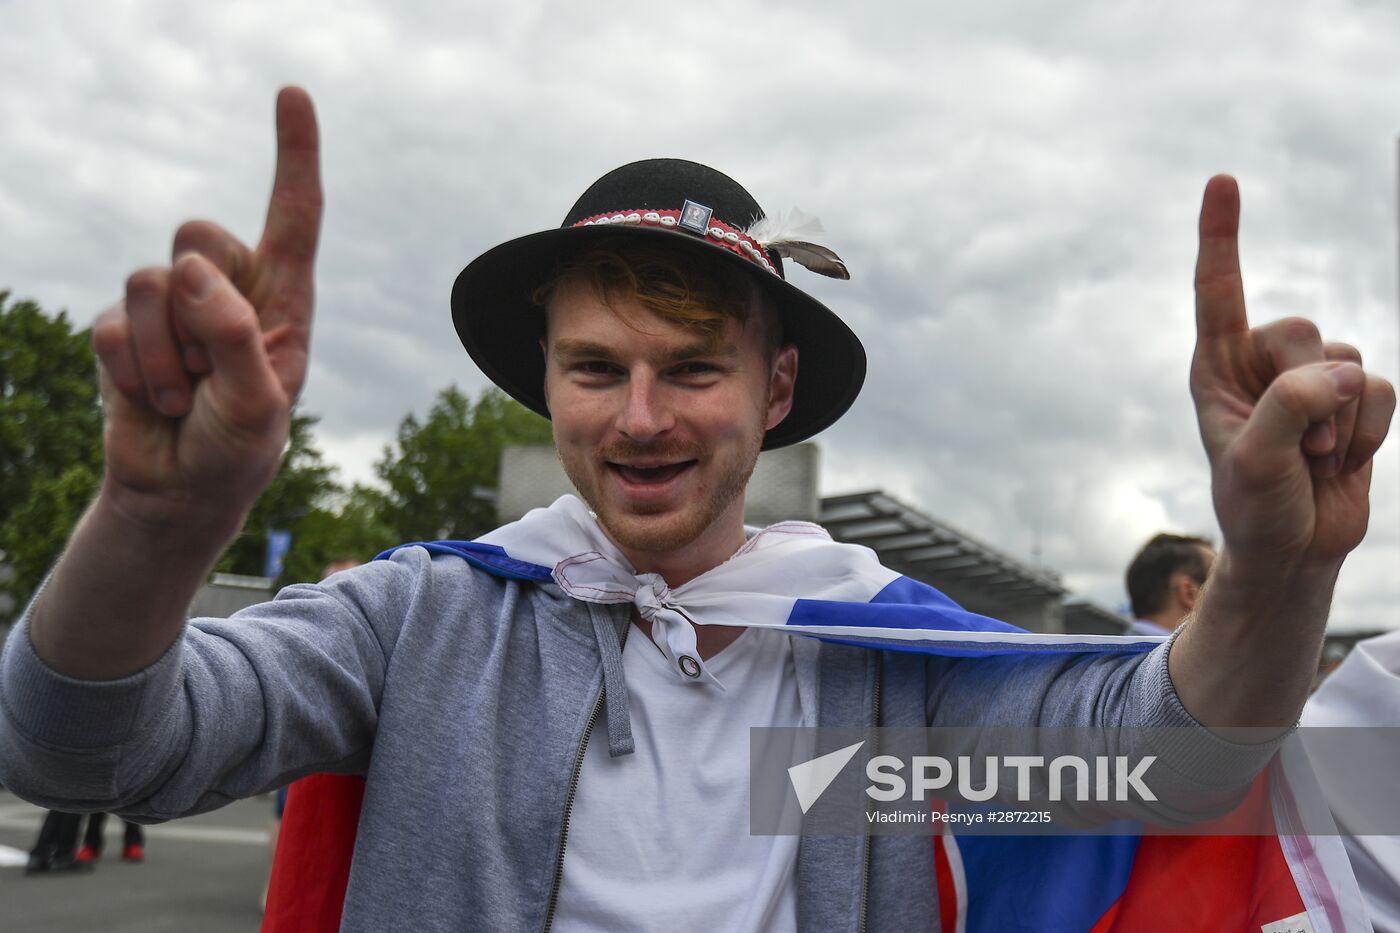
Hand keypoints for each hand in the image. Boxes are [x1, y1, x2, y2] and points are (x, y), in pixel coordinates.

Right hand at [91, 87, 322, 529]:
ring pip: (149, 279)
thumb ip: (235, 337)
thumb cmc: (239, 449)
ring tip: (185, 394)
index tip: (293, 93)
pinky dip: (132, 371)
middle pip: (198, 234)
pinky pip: (113, 323)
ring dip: (166, 353)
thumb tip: (195, 270)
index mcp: (283, 299)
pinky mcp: (126, 328)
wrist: (181, 491)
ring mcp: (173, 307)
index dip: (293, 154)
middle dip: (200, 304)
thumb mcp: (260, 403)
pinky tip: (154, 399)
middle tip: (211, 370)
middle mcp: (230, 289)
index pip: (294, 216)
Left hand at [1191, 175, 1393, 575]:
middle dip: (1312, 389)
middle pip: (1306, 331)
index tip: (1221, 179)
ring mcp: (1310, 381)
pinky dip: (1370, 431)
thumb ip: (1290, 408)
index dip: (1221, 236)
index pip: (1217, 291)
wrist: (1292, 552)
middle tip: (1300, 446)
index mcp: (1216, 367)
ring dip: (1341, 421)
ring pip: (1349, 360)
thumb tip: (1341, 373)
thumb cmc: (1254, 508)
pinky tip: (1343, 462)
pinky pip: (1382, 388)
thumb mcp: (1256, 462)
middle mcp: (1261, 364)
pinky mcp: (1352, 401)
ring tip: (1314, 460)